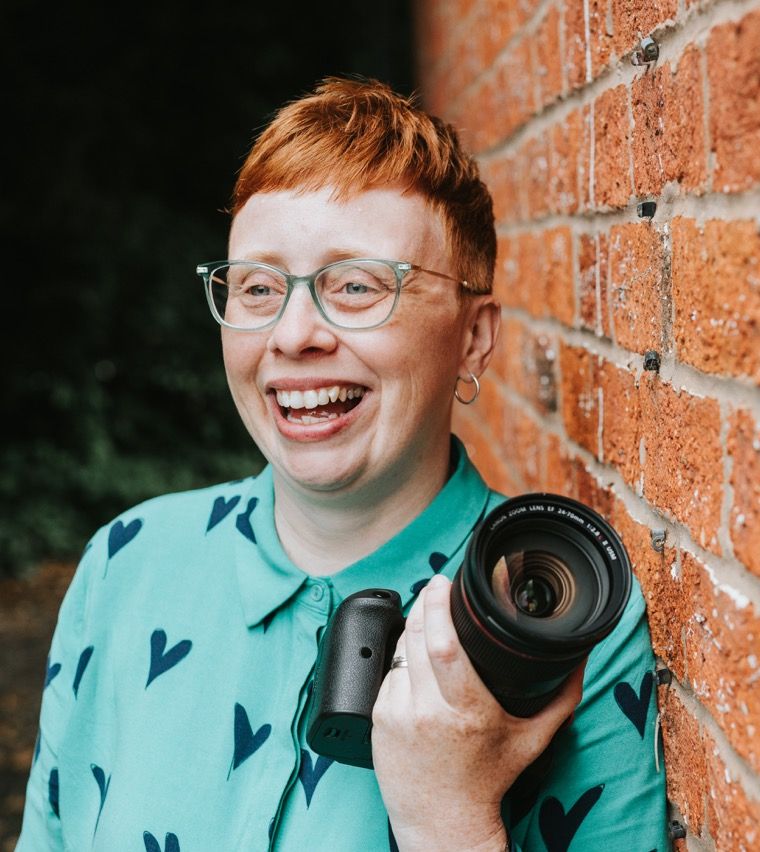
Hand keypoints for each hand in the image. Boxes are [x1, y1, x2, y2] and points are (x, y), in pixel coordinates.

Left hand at [371, 573, 584, 851]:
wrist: (442, 821)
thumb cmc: (490, 779)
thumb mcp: (533, 739)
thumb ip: (561, 697)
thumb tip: (581, 658)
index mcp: (467, 710)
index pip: (444, 646)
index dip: (439, 606)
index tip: (444, 582)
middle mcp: (428, 711)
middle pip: (416, 637)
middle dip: (424, 603)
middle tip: (436, 587)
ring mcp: (398, 714)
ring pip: (400, 650)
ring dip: (414, 630)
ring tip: (430, 622)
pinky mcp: (378, 719)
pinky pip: (389, 673)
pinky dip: (403, 661)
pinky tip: (418, 665)